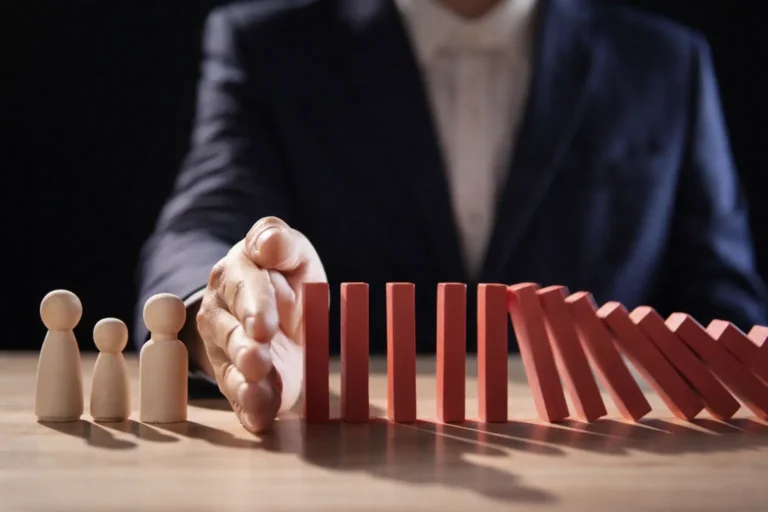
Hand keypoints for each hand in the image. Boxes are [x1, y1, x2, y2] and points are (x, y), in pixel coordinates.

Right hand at [196, 216, 325, 432]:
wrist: (278, 309)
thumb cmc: (284, 274)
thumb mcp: (291, 252)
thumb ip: (279, 241)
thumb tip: (268, 241)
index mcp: (235, 275)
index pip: (243, 290)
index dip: (254, 307)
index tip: (263, 325)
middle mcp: (222, 314)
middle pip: (230, 333)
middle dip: (244, 348)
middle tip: (258, 361)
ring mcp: (225, 349)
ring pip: (231, 368)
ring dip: (245, 383)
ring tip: (258, 392)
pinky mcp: (238, 380)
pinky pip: (240, 397)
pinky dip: (250, 409)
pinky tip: (261, 419)